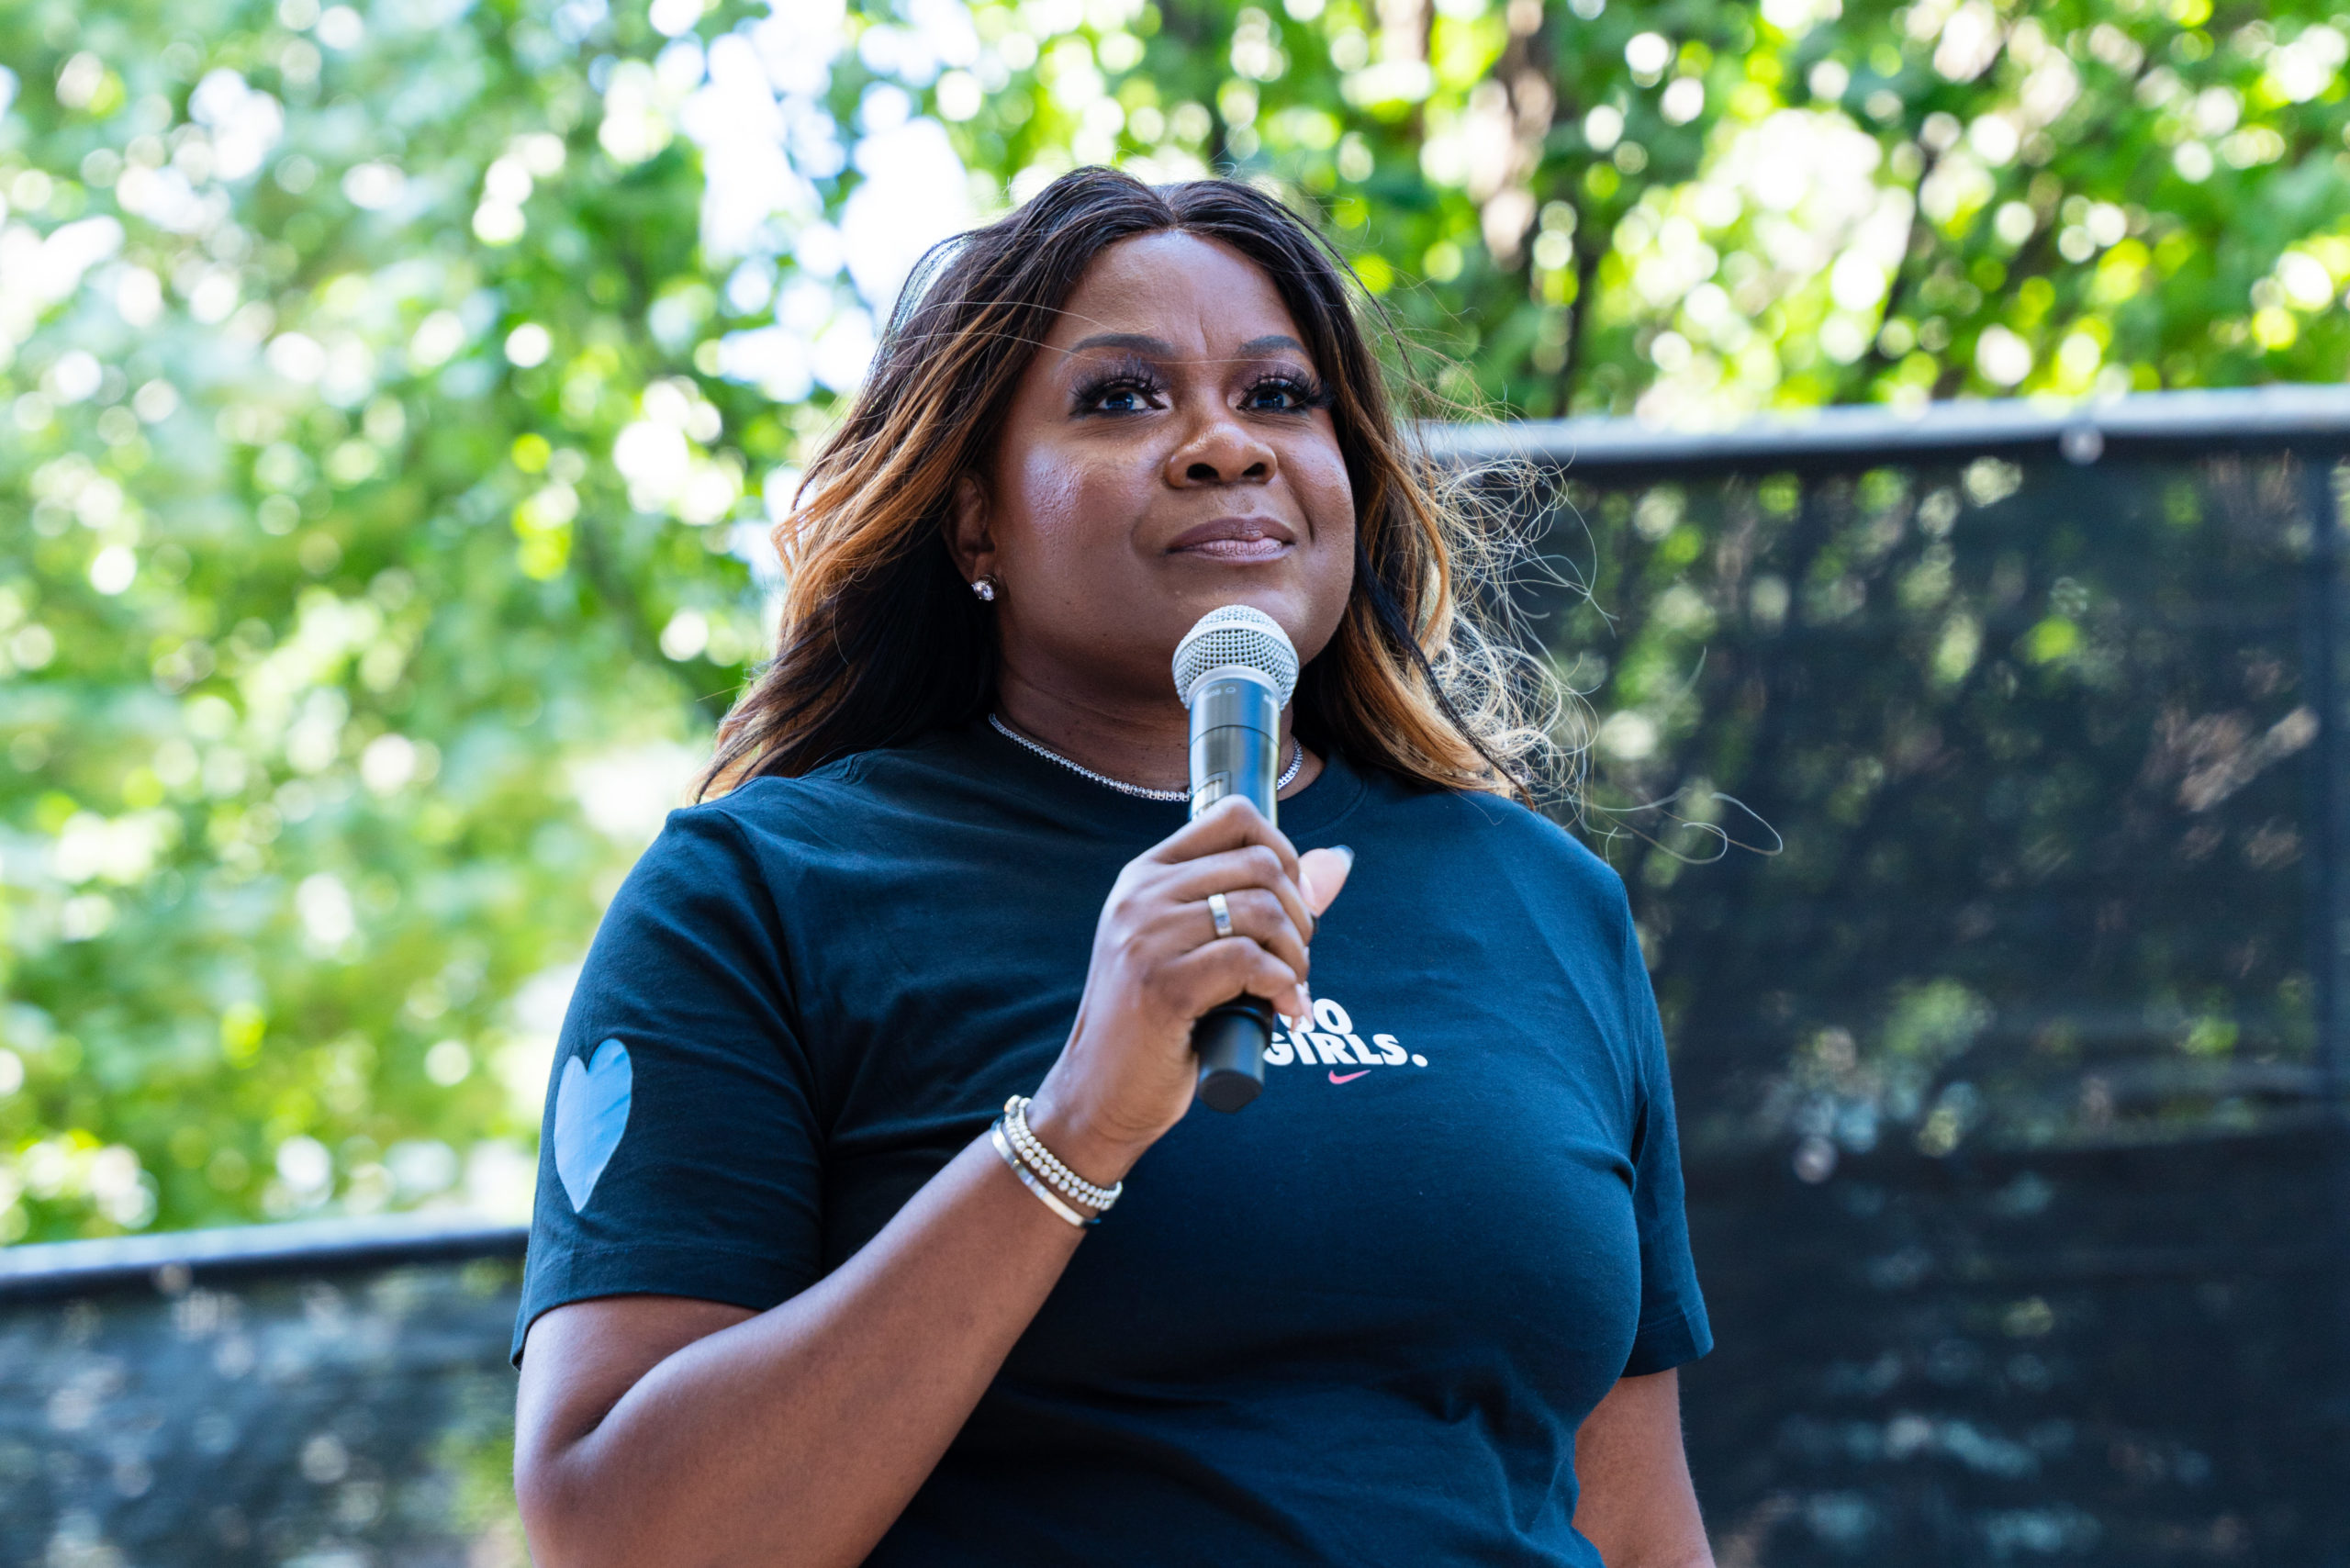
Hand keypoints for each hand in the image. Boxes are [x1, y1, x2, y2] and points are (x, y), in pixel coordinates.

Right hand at [1027, 796, 1353, 1187]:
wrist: (1098, 1094)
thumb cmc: (1154, 1025)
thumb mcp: (1199, 950)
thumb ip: (1262, 903)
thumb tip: (1339, 861)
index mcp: (1146, 876)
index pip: (1234, 816)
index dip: (1284, 852)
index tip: (1291, 903)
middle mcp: (1141, 896)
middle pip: (1261, 864)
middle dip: (1300, 914)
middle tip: (1294, 959)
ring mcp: (1146, 938)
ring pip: (1262, 912)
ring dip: (1295, 956)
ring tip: (1289, 988)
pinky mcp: (1163, 985)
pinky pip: (1250, 962)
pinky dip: (1283, 987)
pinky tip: (1283, 1012)